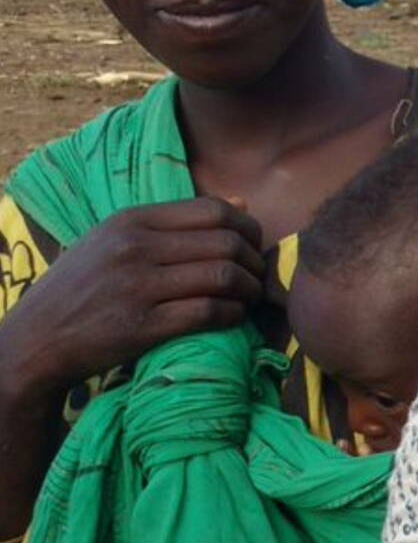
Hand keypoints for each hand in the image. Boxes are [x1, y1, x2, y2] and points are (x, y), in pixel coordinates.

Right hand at [0, 197, 265, 410]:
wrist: (36, 338)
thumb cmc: (81, 287)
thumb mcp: (114, 240)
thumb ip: (174, 222)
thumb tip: (241, 203)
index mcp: (130, 220)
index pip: (214, 211)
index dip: (247, 228)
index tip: (251, 246)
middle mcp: (134, 248)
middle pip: (226, 242)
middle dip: (254, 261)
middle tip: (257, 276)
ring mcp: (137, 287)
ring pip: (224, 276)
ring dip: (249, 289)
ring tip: (249, 297)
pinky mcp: (141, 326)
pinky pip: (209, 313)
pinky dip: (233, 315)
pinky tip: (233, 317)